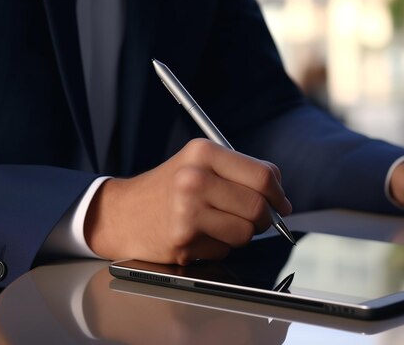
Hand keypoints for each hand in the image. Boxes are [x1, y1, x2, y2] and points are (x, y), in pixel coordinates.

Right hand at [84, 138, 291, 263]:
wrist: (122, 213)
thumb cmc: (167, 188)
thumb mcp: (199, 164)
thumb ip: (241, 172)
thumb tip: (280, 198)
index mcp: (203, 152)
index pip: (263, 176)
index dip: (278, 194)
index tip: (280, 204)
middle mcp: (194, 179)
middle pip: (258, 207)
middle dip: (262, 218)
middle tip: (252, 218)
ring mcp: (187, 211)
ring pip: (245, 233)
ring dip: (240, 234)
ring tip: (217, 224)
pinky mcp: (183, 240)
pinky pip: (225, 250)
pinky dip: (219, 247)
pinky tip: (199, 236)